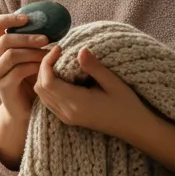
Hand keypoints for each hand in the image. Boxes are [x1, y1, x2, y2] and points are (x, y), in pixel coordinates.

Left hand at [33, 43, 149, 138]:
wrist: (133, 127)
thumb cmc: (127, 105)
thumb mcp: (113, 83)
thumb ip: (94, 67)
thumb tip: (80, 50)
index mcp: (77, 104)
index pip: (48, 81)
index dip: (47, 62)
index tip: (59, 48)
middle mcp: (67, 112)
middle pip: (40, 88)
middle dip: (43, 67)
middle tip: (57, 52)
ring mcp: (66, 117)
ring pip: (42, 95)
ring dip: (44, 76)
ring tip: (58, 61)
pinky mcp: (68, 118)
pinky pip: (49, 101)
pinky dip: (49, 86)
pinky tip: (62, 75)